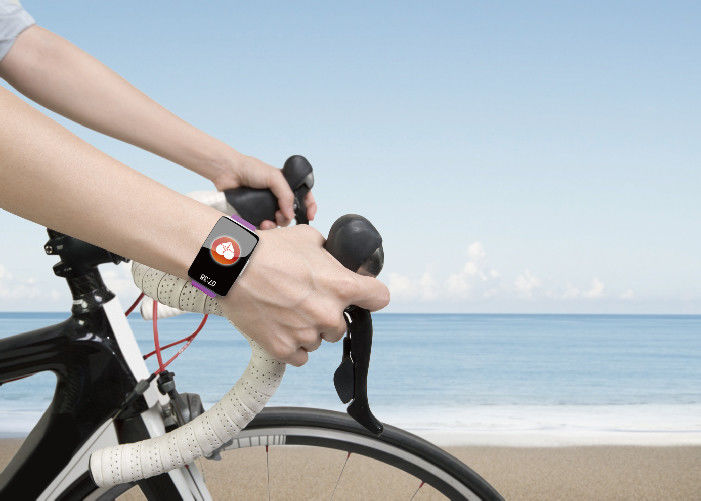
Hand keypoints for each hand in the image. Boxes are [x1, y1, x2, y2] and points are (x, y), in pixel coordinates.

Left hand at [211, 152, 316, 228]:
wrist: (228, 173)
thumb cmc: (250, 169)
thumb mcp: (274, 177)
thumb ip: (286, 195)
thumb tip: (291, 214)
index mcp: (285, 185)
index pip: (304, 197)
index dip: (310, 206)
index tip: (310, 216)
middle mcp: (277, 196)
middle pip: (291, 213)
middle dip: (288, 218)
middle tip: (280, 216)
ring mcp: (266, 205)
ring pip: (278, 222)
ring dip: (276, 224)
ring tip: (268, 222)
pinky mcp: (255, 212)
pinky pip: (264, 225)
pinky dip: (265, 227)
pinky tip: (262, 224)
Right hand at [220, 225, 389, 365]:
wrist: (233, 266)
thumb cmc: (269, 249)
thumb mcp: (309, 238)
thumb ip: (328, 253)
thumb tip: (333, 258)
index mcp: (341, 286)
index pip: (379, 298)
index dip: (370, 294)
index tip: (361, 295)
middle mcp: (328, 315)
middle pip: (341, 326)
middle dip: (327, 315)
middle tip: (304, 300)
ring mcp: (306, 335)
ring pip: (318, 341)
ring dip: (307, 331)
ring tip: (285, 311)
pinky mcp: (283, 349)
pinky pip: (299, 356)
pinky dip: (292, 346)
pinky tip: (280, 328)